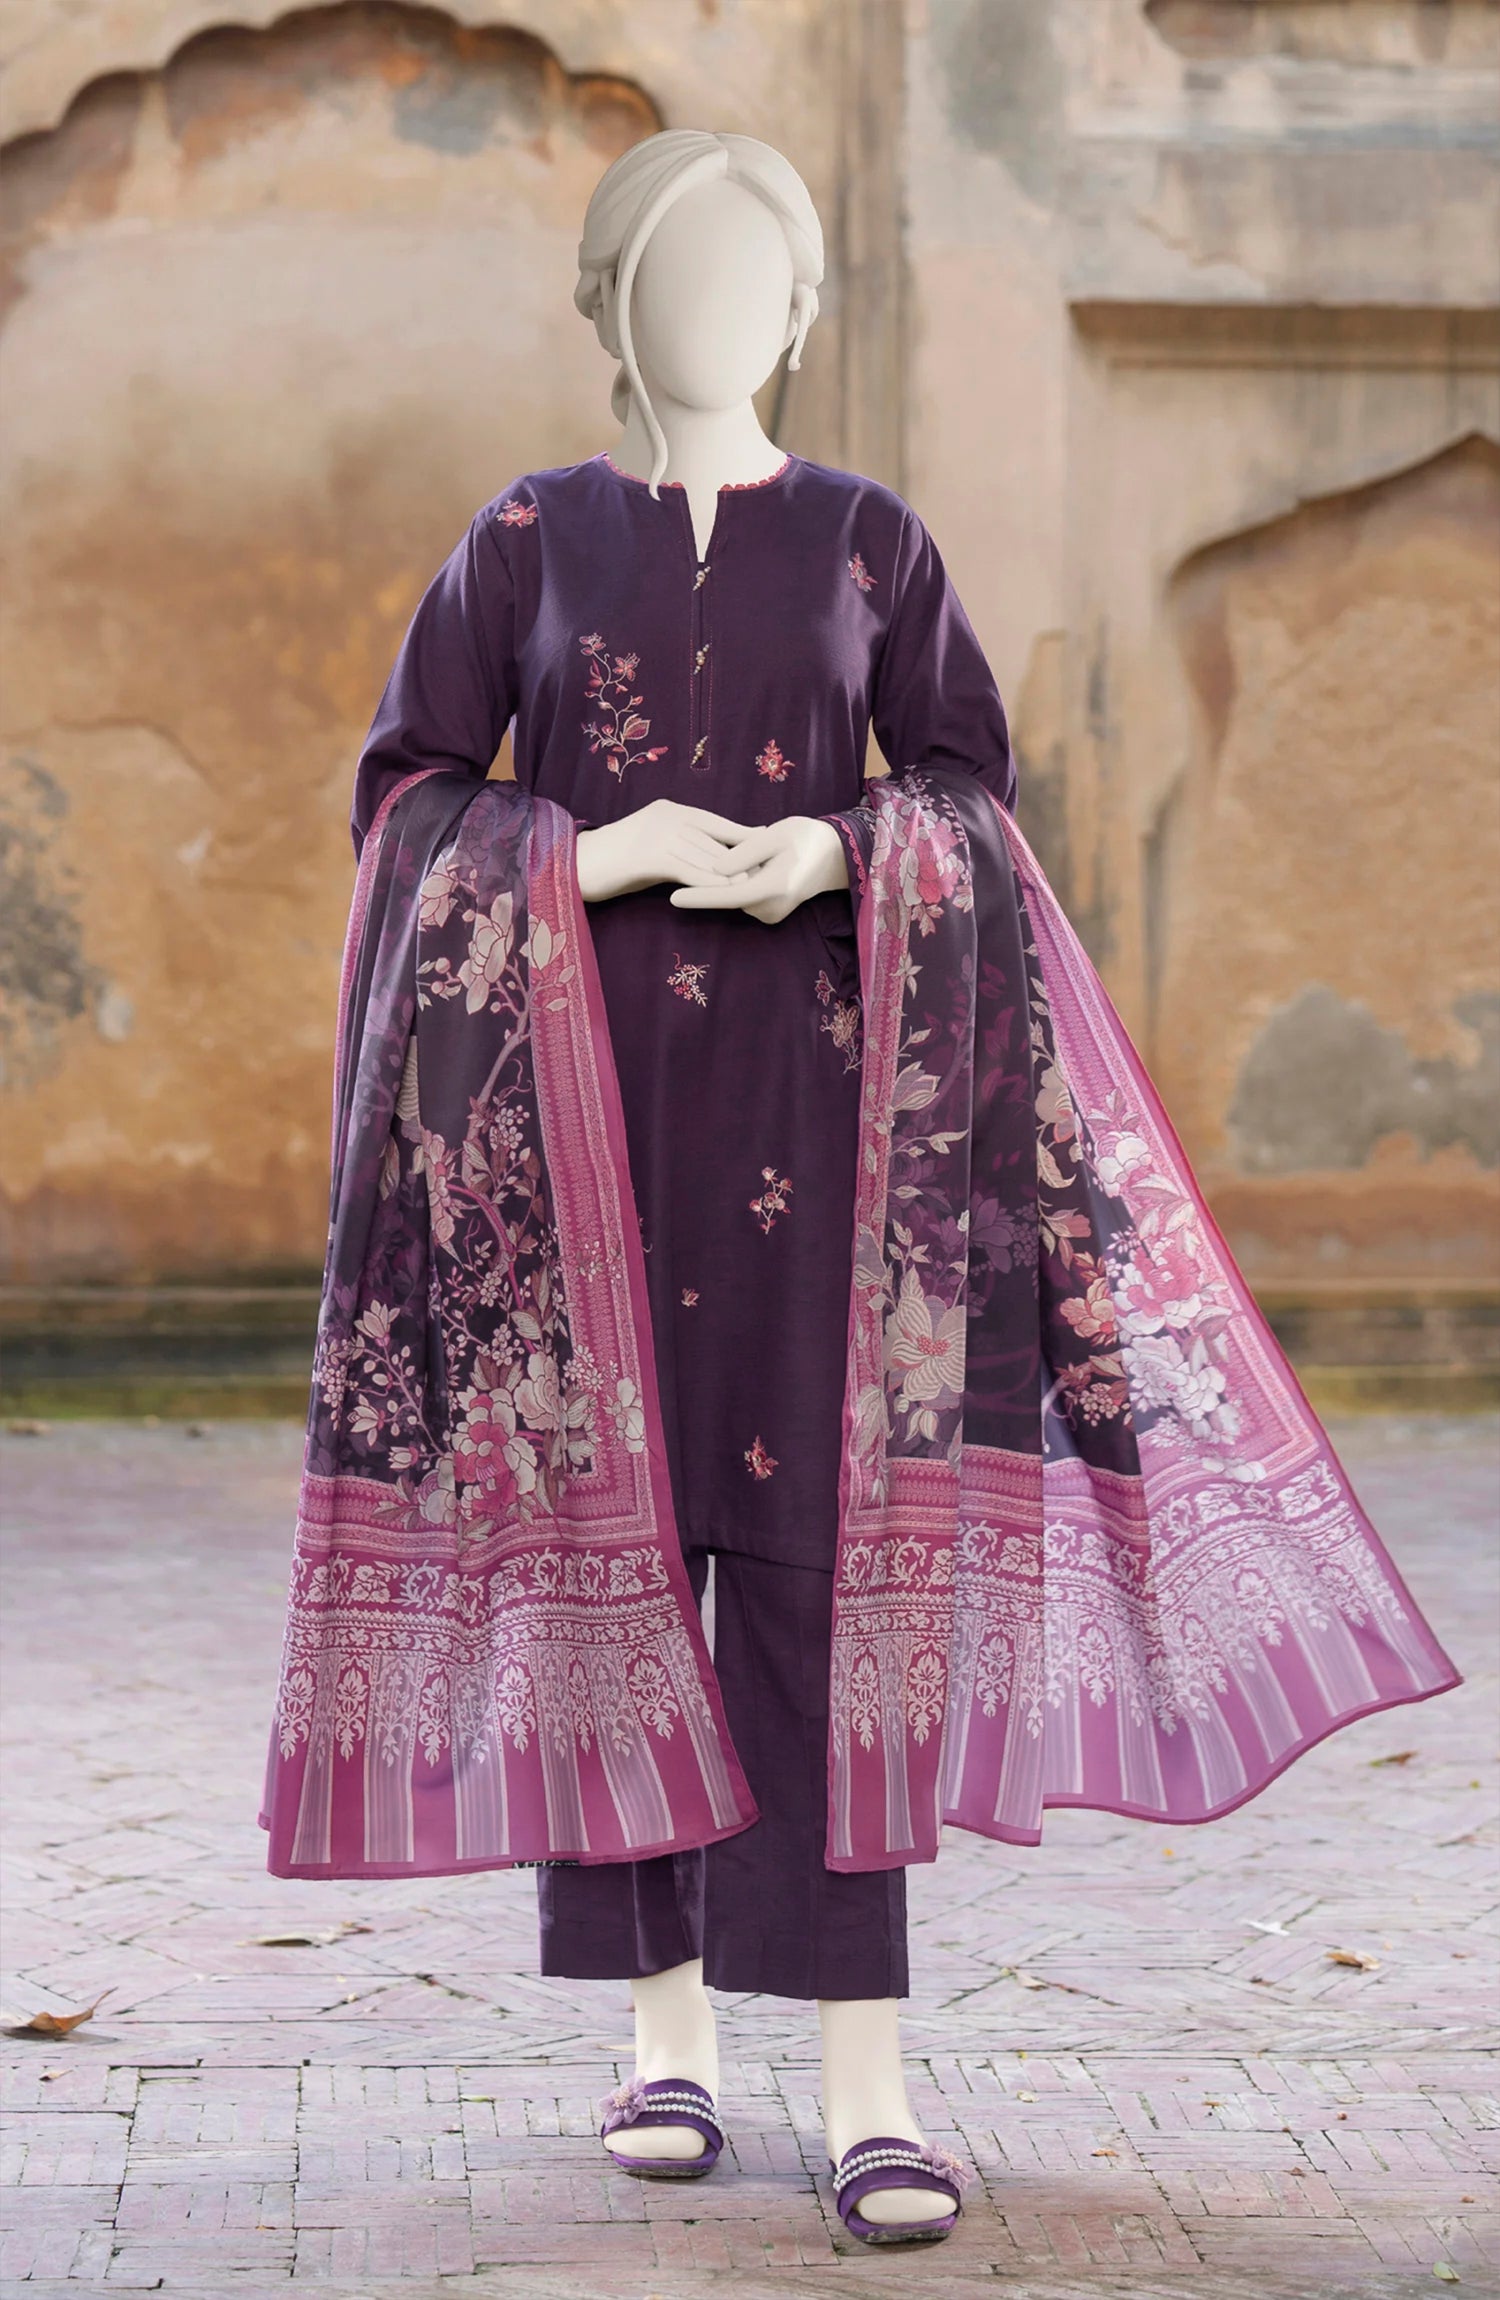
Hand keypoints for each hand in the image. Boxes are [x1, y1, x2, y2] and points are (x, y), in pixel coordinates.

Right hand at [574, 800, 752, 902]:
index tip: (766, 842)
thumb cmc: (614, 862)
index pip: (715, 822)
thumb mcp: (652, 846)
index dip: (742, 834)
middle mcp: (668, 817)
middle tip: (769, 872)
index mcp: (670, 810)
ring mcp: (658, 834)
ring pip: (705, 856)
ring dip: (732, 875)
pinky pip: (688, 872)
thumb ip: (680, 846)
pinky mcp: (649, 856)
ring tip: (755, 888)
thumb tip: (712, 860)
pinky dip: (709, 884)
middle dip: (743, 858)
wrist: (575, 865)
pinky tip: (726, 895)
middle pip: (715, 840)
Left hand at [668, 816, 848, 924]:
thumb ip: (744, 852)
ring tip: (753, 855)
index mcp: (774, 887)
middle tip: (735, 853)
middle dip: (717, 879)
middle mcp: (771, 908)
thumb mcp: (774, 836)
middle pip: (730, 896)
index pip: (729, 896)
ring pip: (736, 896)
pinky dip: (741, 884)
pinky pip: (745, 898)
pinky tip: (755, 866)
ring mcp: (771, 914)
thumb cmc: (805, 839)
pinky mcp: (770, 913)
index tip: (673, 898)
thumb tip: (714, 869)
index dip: (699, 897)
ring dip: (732, 880)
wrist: (836, 857)